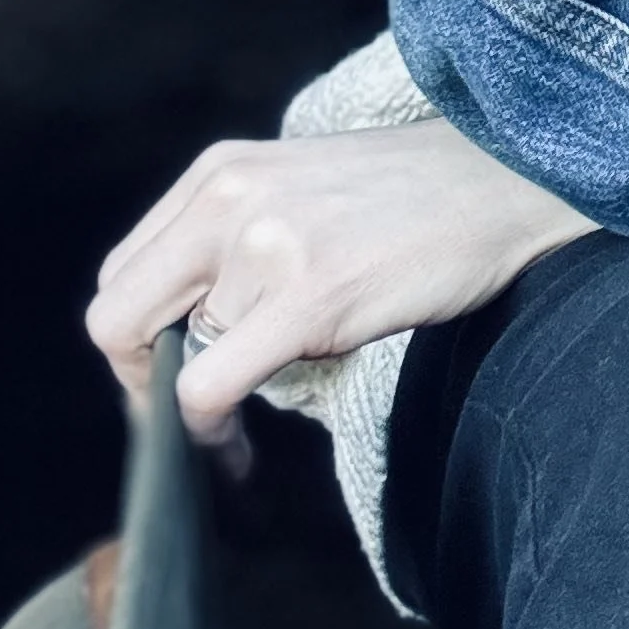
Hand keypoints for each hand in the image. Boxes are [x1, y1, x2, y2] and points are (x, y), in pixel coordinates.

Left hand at [88, 121, 595, 440]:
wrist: (512, 179)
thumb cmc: (421, 198)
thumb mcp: (300, 190)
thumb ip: (235, 240)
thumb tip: (187, 336)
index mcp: (220, 172)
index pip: (123, 275)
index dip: (136, 345)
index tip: (171, 382)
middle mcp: (228, 197)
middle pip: (116, 319)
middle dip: (140, 387)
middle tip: (190, 422)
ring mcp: (264, 242)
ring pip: (176, 360)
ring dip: (214, 399)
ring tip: (258, 418)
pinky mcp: (307, 293)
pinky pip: (208, 387)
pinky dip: (209, 436)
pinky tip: (238, 456)